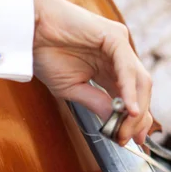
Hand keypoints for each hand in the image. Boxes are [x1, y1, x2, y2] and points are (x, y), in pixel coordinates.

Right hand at [32, 0, 152, 145]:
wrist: (29, 30)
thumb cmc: (46, 54)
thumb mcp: (73, 89)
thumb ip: (97, 103)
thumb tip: (117, 123)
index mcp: (109, 70)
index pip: (131, 97)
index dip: (135, 120)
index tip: (131, 141)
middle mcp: (119, 57)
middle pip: (141, 90)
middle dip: (139, 119)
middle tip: (129, 139)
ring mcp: (119, 45)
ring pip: (140, 80)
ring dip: (136, 109)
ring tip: (126, 129)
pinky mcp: (115, 36)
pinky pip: (127, 68)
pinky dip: (129, 90)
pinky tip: (128, 109)